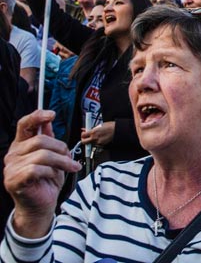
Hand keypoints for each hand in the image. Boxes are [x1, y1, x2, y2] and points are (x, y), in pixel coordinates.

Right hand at [4, 110, 80, 237]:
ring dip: (61, 161)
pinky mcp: (13, 180)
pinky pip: (36, 169)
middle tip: (70, 158)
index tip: (51, 114)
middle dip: (61, 148)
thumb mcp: (53, 157)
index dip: (37, 116)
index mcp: (21, 145)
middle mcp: (13, 154)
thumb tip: (48, 122)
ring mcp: (11, 168)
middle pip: (40, 140)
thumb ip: (49, 139)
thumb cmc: (47, 182)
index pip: (24, 124)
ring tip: (70, 167)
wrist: (41, 206)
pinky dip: (50, 172)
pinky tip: (54, 178)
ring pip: (42, 155)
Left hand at [80, 121, 114, 145]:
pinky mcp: (102, 145)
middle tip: (86, 137)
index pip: (83, 135)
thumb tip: (86, 129)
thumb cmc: (110, 126)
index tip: (84, 133)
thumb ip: (92, 128)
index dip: (82, 134)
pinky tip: (100, 138)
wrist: (117, 130)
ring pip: (90, 143)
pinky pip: (96, 144)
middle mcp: (94, 138)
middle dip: (84, 140)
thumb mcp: (100, 125)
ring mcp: (98, 142)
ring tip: (96, 137)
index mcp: (93, 132)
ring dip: (91, 141)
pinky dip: (96, 142)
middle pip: (84, 142)